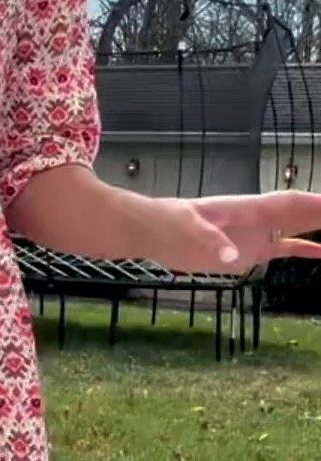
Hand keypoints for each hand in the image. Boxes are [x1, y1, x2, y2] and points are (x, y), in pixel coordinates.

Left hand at [147, 192, 320, 274]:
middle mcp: (260, 217)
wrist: (156, 232)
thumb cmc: (170, 226)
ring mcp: (258, 233)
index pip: (291, 204)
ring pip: (300, 227)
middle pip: (304, 212)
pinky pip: (286, 248)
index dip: (316, 204)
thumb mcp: (188, 233)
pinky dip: (307, 250)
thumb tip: (233, 256)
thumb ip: (211, 243)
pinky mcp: (252, 250)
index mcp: (249, 208)